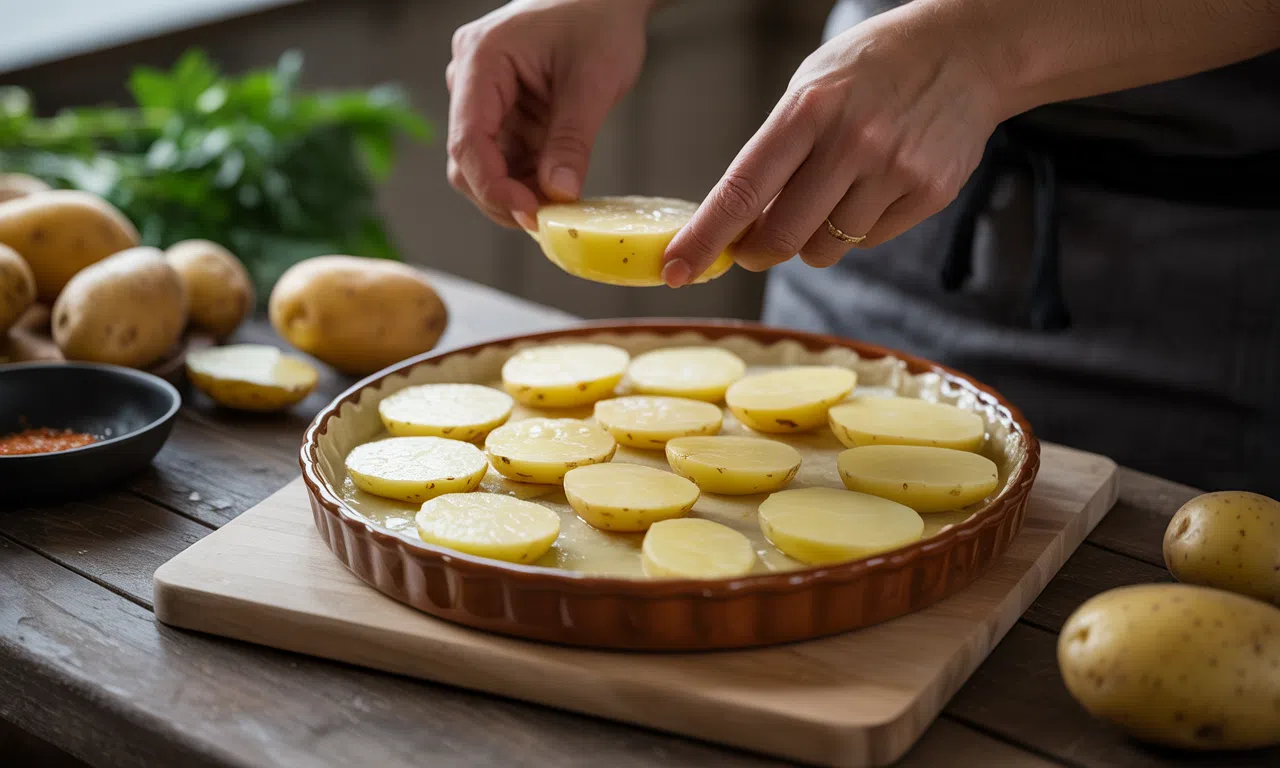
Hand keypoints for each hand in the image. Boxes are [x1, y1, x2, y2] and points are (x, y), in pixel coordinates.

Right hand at [446, 0, 652, 228]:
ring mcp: (484, 97)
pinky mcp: (503, 112)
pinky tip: (557, 191)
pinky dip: (528, 180)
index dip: (494, 187)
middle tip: (549, 221)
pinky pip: (506, 157)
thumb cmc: (599, 20)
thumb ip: (572, 140)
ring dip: (519, 192)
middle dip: (504, 197)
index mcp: (481, 60)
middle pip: (467, 161)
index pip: (468, 141)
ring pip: (485, 165)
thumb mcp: (593, 81)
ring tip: (560, 206)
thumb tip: (559, 195)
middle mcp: (470, 78)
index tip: (531, 215)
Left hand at [661, 6, 1002, 285]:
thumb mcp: (811, 88)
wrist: (969, 51)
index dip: (705, 238)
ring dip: (811, 239)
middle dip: (757, 251)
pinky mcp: (928, 194)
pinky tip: (873, 186)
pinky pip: (867, 241)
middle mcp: (852, 142)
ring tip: (832, 192)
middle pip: (780, 237)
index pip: (743, 191)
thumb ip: (774, 153)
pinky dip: (856, 229)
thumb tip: (737, 225)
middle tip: (754, 244)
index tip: (676, 268)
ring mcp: (894, 171)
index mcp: (808, 109)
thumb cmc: (873, 69)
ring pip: (823, 251)